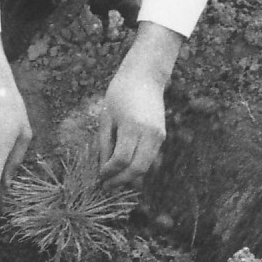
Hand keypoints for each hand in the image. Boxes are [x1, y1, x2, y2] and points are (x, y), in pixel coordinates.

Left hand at [98, 22, 183, 185]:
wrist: (144, 76)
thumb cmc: (120, 93)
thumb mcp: (106, 118)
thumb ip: (105, 145)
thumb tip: (103, 169)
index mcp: (132, 126)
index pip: (122, 160)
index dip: (110, 172)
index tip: (100, 176)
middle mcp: (149, 133)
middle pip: (137, 168)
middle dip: (121, 180)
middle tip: (107, 185)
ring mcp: (159, 135)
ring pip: (147, 166)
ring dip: (131, 177)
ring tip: (115, 179)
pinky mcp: (162, 135)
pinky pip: (151, 158)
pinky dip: (139, 167)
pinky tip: (125, 168)